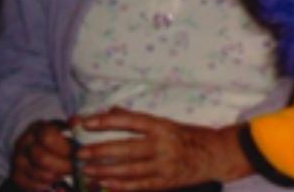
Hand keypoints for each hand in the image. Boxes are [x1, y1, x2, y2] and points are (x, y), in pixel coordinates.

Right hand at [11, 119, 72, 191]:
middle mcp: (24, 143)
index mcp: (37, 128)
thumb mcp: (64, 128)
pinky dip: (47, 186)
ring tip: (67, 173)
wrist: (36, 145)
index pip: (48, 138)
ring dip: (57, 177)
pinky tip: (57, 182)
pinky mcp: (16, 175)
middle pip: (42, 158)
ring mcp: (18, 160)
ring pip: (39, 174)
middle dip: (63, 166)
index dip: (64, 148)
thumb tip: (76, 123)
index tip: (78, 154)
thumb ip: (72, 129)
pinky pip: (32, 185)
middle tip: (76, 169)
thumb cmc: (56, 137)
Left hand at [75, 107, 251, 190]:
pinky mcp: (166, 182)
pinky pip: (138, 185)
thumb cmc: (188, 135)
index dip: (106, 121)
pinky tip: (103, 185)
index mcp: (161, 125)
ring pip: (129, 169)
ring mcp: (164, 165)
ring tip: (85, 171)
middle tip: (78, 153)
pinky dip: (119, 186)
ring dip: (104, 171)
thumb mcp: (167, 123)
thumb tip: (111, 110)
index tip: (85, 122)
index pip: (129, 121)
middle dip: (99, 151)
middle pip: (126, 147)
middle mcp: (163, 144)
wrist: (216, 154)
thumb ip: (139, 119)